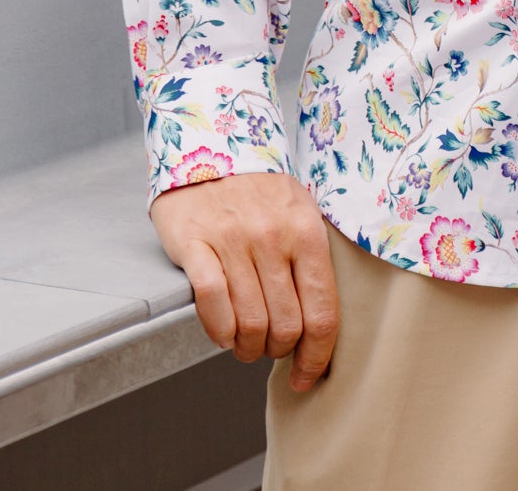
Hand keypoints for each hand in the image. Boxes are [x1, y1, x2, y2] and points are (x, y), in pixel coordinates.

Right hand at [150, 171, 337, 387]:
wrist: (210, 140)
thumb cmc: (258, 188)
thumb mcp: (299, 211)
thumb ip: (310, 261)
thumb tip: (317, 325)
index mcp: (306, 231)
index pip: (322, 313)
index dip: (316, 358)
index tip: (306, 377)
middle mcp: (273, 236)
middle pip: (285, 326)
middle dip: (276, 351)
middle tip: (267, 347)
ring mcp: (233, 239)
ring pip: (250, 323)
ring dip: (247, 347)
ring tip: (244, 343)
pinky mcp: (196, 243)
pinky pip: (212, 305)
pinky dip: (219, 331)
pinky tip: (222, 332)